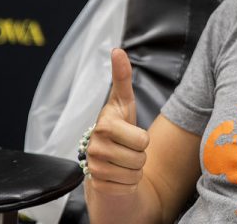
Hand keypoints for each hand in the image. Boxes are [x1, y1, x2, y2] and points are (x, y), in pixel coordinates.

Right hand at [86, 48, 150, 195]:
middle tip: (128, 147)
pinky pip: (128, 187)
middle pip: (140, 157)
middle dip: (140, 153)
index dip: (141, 139)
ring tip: (124, 158)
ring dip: (135, 168)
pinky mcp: (97, 185)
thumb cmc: (119, 125)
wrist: (106, 158)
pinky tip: (118, 173)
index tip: (125, 131)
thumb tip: (118, 50)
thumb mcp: (123, 102)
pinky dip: (129, 182)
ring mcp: (94, 167)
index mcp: (104, 125)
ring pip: (136, 173)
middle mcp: (94, 146)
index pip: (141, 139)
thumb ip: (122, 77)